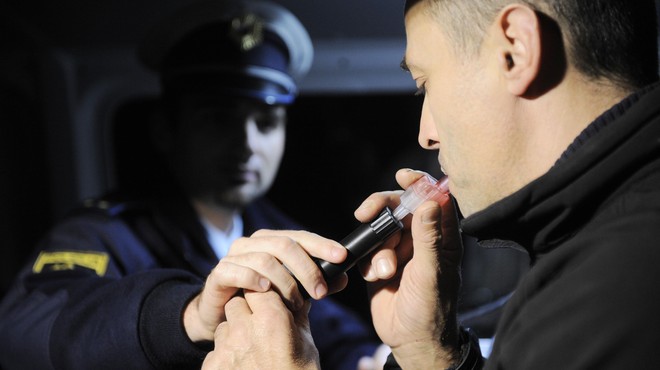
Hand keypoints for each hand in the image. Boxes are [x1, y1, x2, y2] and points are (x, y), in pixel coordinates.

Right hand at [184, 230, 348, 341]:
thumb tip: (344, 277)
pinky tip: (267, 290)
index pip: (301, 237)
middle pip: (285, 245)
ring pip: (265, 259)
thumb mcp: (294, 292)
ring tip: (297, 302)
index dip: (322, 245)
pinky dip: (255, 280)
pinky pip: (238, 271)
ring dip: (286, 282)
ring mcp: (234, 256)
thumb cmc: (260, 300)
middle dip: (307, 269)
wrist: (221, 316)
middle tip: (321, 291)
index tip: (342, 257)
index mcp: (271, 241)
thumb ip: (317, 283)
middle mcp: (252, 243)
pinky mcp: (219, 273)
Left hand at [201, 290, 320, 369]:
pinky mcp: (213, 368)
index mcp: (271, 320)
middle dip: (247, 311)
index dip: (264, 294)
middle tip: (261, 327)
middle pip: (236, 304)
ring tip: (252, 352)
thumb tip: (301, 297)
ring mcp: (226, 351)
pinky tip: (243, 368)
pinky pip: (215, 352)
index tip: (270, 302)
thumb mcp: (306, 344)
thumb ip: (297, 316)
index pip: (257, 288)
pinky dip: (226, 357)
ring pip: (224, 327)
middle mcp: (244, 330)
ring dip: (235, 333)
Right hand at [356, 169, 462, 368]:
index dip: (419, 183)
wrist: (411, 340)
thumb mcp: (431, 272)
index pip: (433, 199)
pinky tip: (375, 279)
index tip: (402, 176)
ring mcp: (400, 250)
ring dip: (378, 248)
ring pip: (380, 229)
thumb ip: (429, 237)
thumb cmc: (431, 309)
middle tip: (365, 213)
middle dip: (381, 209)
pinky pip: (369, 249)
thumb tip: (430, 201)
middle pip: (399, 207)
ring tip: (385, 272)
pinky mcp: (381, 263)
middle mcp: (421, 239)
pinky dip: (369, 261)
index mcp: (442, 237)